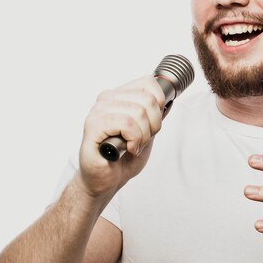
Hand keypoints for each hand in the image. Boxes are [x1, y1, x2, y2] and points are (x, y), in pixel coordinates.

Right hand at [78, 75, 165, 197]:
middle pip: (148, 99)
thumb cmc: (123, 157)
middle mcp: (106, 99)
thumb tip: (169, 98)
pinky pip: (126, 123)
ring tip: (132, 146)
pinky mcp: (93, 125)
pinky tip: (127, 148)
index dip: (159, 104)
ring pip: (139, 112)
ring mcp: (98, 110)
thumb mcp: (147, 132)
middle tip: (142, 140)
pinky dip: (134, 139)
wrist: (106, 180)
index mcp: (119, 95)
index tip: (152, 124)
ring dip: (143, 136)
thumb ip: (154, 114)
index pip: (148, 82)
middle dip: (154, 125)